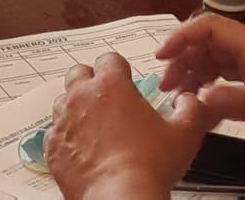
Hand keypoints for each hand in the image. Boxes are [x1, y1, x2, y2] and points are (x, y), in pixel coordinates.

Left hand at [48, 53, 211, 199]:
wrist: (119, 196)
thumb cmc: (148, 165)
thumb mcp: (185, 133)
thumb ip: (191, 109)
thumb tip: (190, 101)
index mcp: (111, 85)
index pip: (110, 59)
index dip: (120, 69)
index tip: (126, 79)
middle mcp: (81, 97)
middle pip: (79, 73)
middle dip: (92, 81)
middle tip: (108, 99)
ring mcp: (63, 121)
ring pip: (63, 101)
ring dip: (77, 107)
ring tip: (97, 125)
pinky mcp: (53, 146)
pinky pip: (55, 132)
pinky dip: (67, 136)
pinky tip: (84, 148)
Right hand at [157, 16, 244, 155]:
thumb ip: (239, 103)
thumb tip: (199, 97)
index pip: (210, 27)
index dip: (182, 37)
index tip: (163, 58)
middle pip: (207, 43)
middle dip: (183, 61)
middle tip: (168, 88)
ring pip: (214, 60)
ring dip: (194, 74)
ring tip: (180, 98)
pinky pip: (226, 76)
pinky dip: (210, 86)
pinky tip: (202, 104)